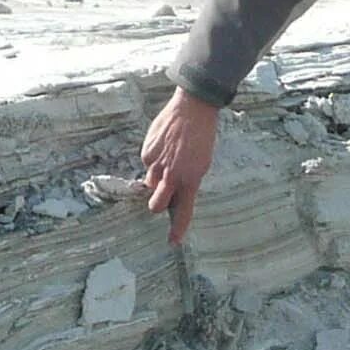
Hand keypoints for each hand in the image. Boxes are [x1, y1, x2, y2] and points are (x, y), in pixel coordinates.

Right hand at [139, 89, 219, 245]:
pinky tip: (163, 146)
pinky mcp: (147, 151)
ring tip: (167, 160)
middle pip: (155, 205)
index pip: (183, 211)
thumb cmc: (202, 136)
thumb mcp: (202, 163)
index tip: (173, 241)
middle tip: (162, 195)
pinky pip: (147, 163)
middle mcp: (172, 174)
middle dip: (157, 205)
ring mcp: (157, 163)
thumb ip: (187, 180)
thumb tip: (176, 194)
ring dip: (155, 179)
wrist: (194, 108)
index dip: (177, 229)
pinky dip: (153, 159)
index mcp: (190, 179)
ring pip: (149, 183)